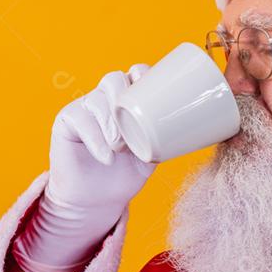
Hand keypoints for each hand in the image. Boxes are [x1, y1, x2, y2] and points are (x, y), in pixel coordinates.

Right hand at [11, 64, 156, 271]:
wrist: (98, 199)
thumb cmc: (127, 173)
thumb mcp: (153, 154)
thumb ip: (169, 140)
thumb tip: (206, 132)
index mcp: (129, 100)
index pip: (134, 74)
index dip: (142, 72)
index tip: (151, 86)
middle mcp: (106, 98)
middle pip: (113, 80)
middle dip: (123, 97)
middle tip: (132, 127)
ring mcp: (84, 107)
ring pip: (96, 100)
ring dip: (110, 122)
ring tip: (119, 146)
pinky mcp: (66, 121)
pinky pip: (79, 120)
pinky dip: (95, 139)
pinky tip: (106, 155)